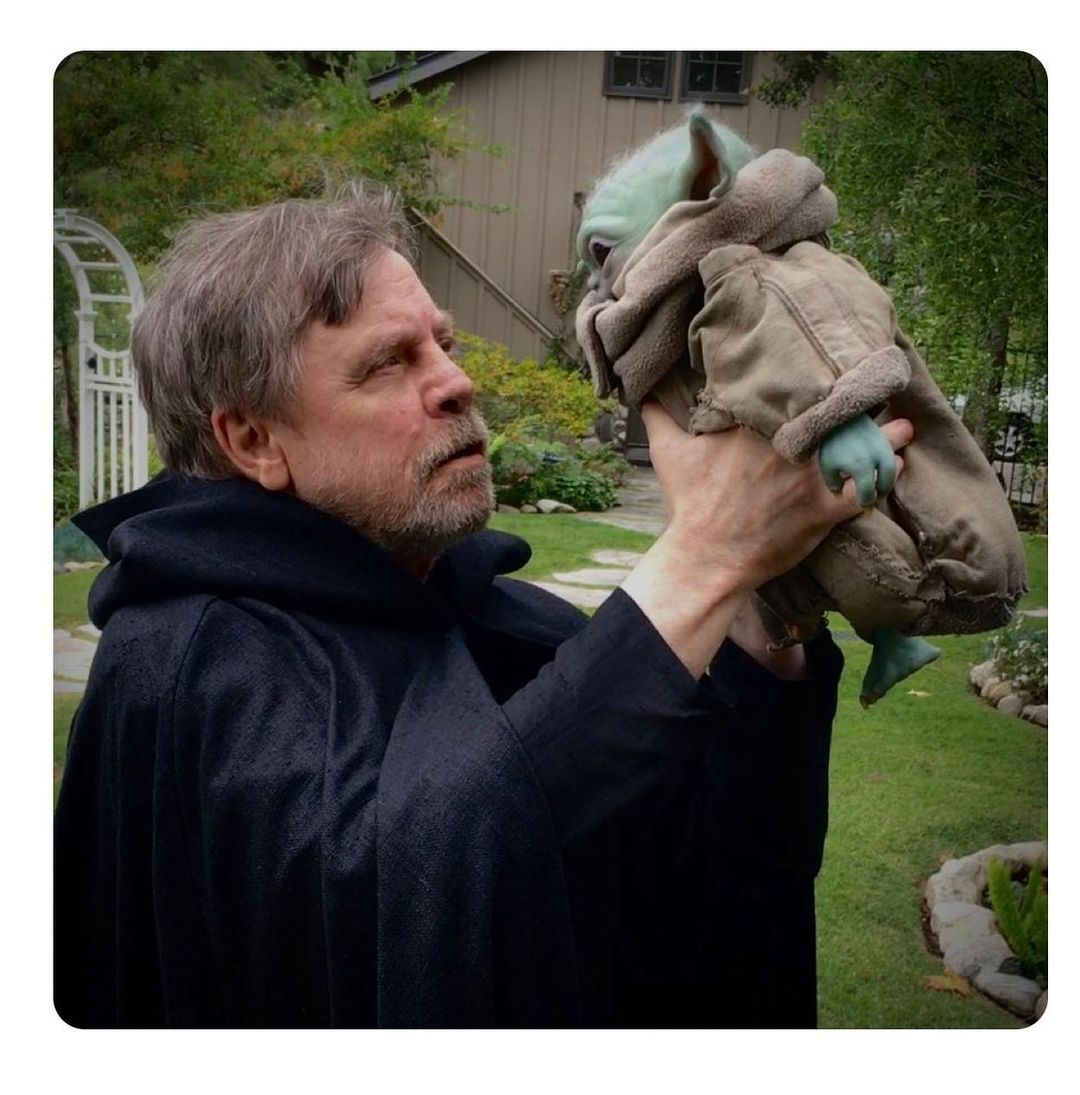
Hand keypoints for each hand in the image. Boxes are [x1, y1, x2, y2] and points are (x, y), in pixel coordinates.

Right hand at [643, 400, 912, 593]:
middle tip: (874, 389)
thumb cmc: (689, 503)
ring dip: (885, 434)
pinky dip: (888, 475)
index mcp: (755, 422)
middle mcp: (788, 443)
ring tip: (901, 424)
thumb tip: (640, 389)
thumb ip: (658, 414)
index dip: (821, 374)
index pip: (798, 386)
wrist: (706, 556)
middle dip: (858, 398)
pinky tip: (900, 463)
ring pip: (860, 446)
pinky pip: (869, 488)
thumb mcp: (668, 451)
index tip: (834, 364)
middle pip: (836, 410)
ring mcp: (810, 477)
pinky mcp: (824, 510)